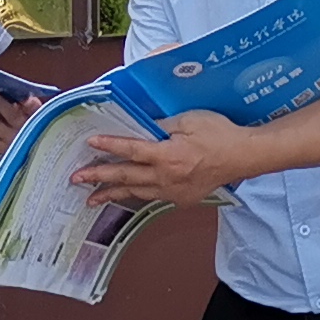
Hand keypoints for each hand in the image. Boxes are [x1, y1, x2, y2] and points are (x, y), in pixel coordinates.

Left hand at [73, 111, 253, 206]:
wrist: (243, 156)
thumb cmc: (219, 133)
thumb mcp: (189, 119)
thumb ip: (161, 124)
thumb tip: (141, 126)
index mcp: (167, 155)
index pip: (131, 150)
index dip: (109, 146)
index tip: (90, 143)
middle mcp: (166, 177)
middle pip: (126, 177)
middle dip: (98, 178)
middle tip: (76, 180)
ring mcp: (174, 191)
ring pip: (136, 193)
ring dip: (112, 194)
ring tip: (92, 199)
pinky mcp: (182, 198)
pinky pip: (153, 197)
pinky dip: (137, 195)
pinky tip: (127, 195)